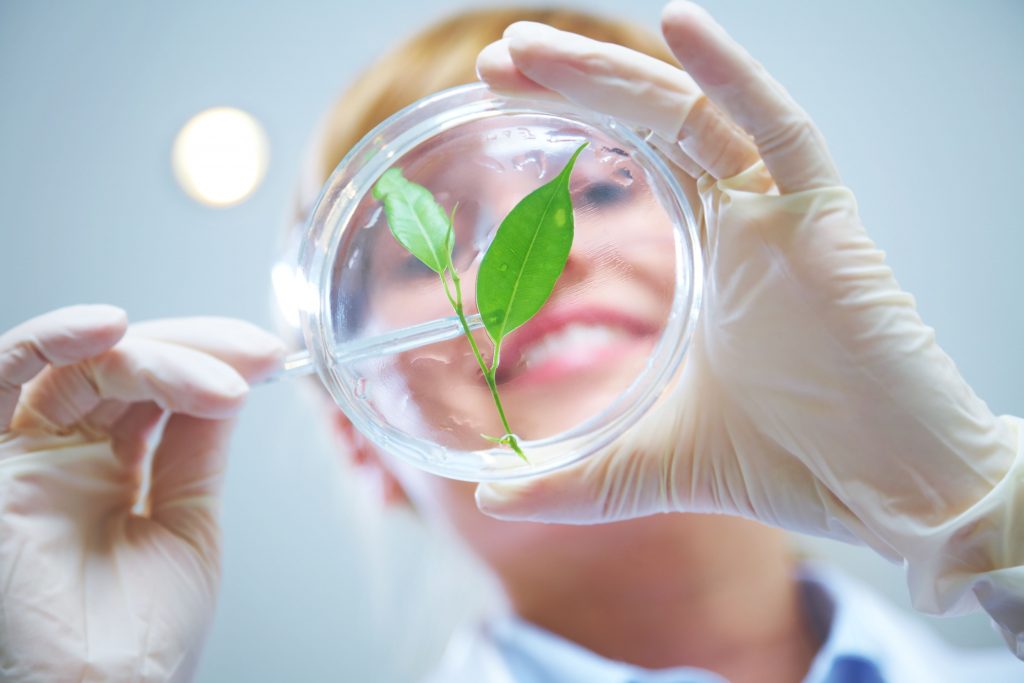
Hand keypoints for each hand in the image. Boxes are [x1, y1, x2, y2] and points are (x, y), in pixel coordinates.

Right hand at [0, 306, 283, 681]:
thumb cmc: (142, 634)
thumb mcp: (187, 516)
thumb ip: (194, 444)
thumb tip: (226, 376)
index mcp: (109, 466)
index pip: (156, 383)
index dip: (209, 360)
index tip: (266, 359)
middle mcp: (63, 453)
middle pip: (125, 364)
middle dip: (197, 352)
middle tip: (255, 361)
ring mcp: (28, 454)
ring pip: (83, 365)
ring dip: (155, 355)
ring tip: (219, 375)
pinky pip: (6, 377)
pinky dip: (53, 341)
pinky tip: (112, 328)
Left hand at [475, 1, 1023, 654]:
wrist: (894, 494)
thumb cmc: (792, 463)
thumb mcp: (654, 464)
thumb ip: (576, 481)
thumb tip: (492, 500)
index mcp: (713, 258)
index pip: (633, 164)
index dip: (570, 126)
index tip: (498, 105)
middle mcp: (745, 221)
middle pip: (651, 126)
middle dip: (572, 84)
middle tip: (496, 60)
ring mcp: (784, 215)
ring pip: (695, 117)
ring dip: (614, 75)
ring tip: (531, 45)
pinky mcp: (828, 222)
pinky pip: (780, 132)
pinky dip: (734, 78)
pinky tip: (681, 26)